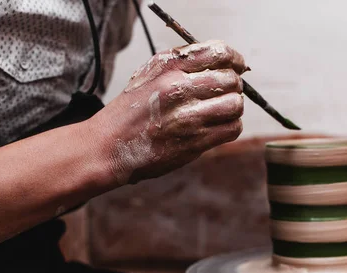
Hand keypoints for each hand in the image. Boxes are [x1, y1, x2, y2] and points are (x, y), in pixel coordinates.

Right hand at [92, 40, 247, 184]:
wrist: (108, 147)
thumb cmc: (129, 112)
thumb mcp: (149, 75)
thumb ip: (182, 65)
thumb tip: (222, 63)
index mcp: (168, 66)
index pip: (218, 52)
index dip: (235, 59)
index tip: (238, 66)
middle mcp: (178, 88)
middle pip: (230, 80)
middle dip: (234, 86)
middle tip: (227, 93)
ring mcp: (188, 117)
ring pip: (234, 105)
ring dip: (233, 107)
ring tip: (222, 111)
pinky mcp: (195, 141)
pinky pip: (232, 128)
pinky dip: (231, 126)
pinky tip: (219, 126)